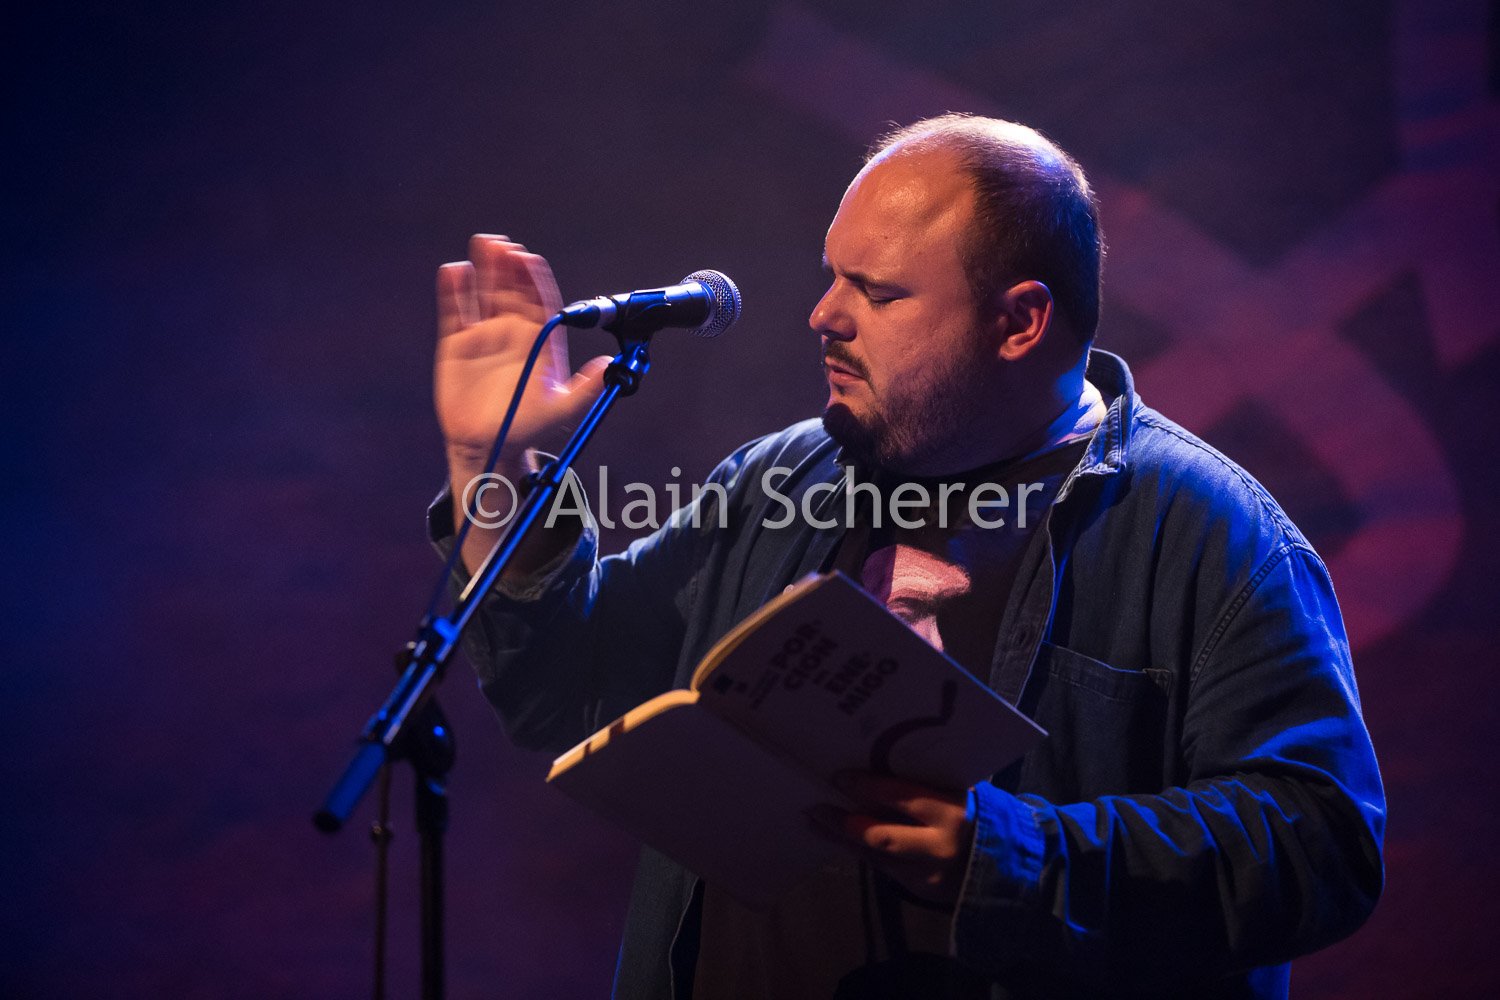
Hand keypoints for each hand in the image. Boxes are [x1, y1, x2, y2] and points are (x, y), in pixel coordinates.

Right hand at [435, 234, 610, 478]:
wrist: (488, 445)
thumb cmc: (527, 427)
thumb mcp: (561, 410)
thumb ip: (585, 389)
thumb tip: (608, 365)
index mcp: (538, 340)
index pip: (539, 301)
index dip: (534, 279)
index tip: (530, 259)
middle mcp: (512, 331)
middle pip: (512, 290)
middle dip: (509, 267)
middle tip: (505, 245)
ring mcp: (484, 335)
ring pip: (484, 293)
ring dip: (485, 268)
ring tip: (484, 243)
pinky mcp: (456, 343)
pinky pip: (455, 311)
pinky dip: (453, 291)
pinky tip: (454, 270)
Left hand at [809, 771, 975, 904]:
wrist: (1014, 870)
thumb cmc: (985, 820)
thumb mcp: (962, 796)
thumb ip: (927, 789)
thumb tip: (879, 773)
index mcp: (951, 814)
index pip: (900, 797)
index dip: (866, 787)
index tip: (840, 777)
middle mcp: (936, 847)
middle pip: (879, 835)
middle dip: (843, 821)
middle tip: (815, 806)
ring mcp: (927, 874)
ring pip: (874, 856)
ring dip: (842, 839)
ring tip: (815, 822)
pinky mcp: (920, 891)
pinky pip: (883, 867)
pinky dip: (861, 851)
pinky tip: (842, 840)